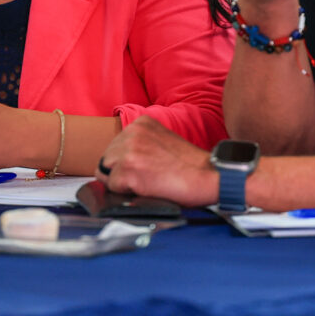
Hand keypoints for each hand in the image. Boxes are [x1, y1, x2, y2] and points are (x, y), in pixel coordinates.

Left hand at [95, 116, 216, 206]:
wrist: (207, 176)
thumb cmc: (189, 165)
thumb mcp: (162, 142)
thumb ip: (141, 145)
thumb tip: (118, 163)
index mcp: (141, 123)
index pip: (115, 147)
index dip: (125, 163)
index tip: (144, 168)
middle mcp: (132, 132)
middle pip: (107, 159)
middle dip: (120, 172)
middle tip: (147, 178)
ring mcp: (129, 150)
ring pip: (107, 173)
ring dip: (122, 183)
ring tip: (148, 182)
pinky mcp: (128, 169)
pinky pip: (112, 187)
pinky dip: (127, 193)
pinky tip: (148, 188)